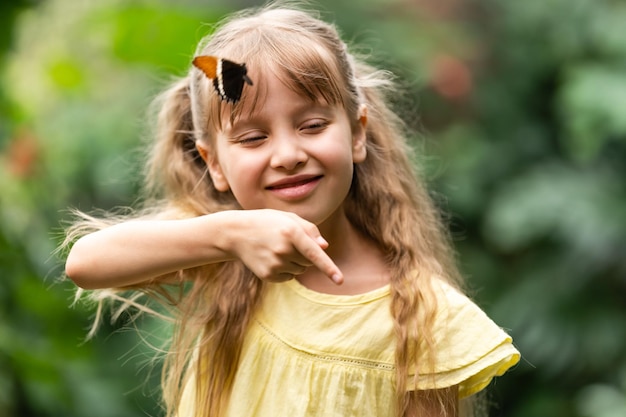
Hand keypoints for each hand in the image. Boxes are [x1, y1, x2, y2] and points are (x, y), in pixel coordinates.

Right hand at [220, 209, 342, 284]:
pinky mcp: (268, 275)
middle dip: (305, 254)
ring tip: (277, 248)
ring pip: (300, 270)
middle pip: (310, 261)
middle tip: (287, 242)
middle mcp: (283, 250)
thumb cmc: (267, 222)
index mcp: (291, 232)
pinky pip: (289, 277)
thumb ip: (310, 230)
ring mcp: (274, 264)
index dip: (329, 268)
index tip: (340, 280)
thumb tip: (325, 247)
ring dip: (295, 262)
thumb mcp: (288, 218)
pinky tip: (271, 257)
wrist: (236, 233)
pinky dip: (285, 269)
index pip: (314, 254)